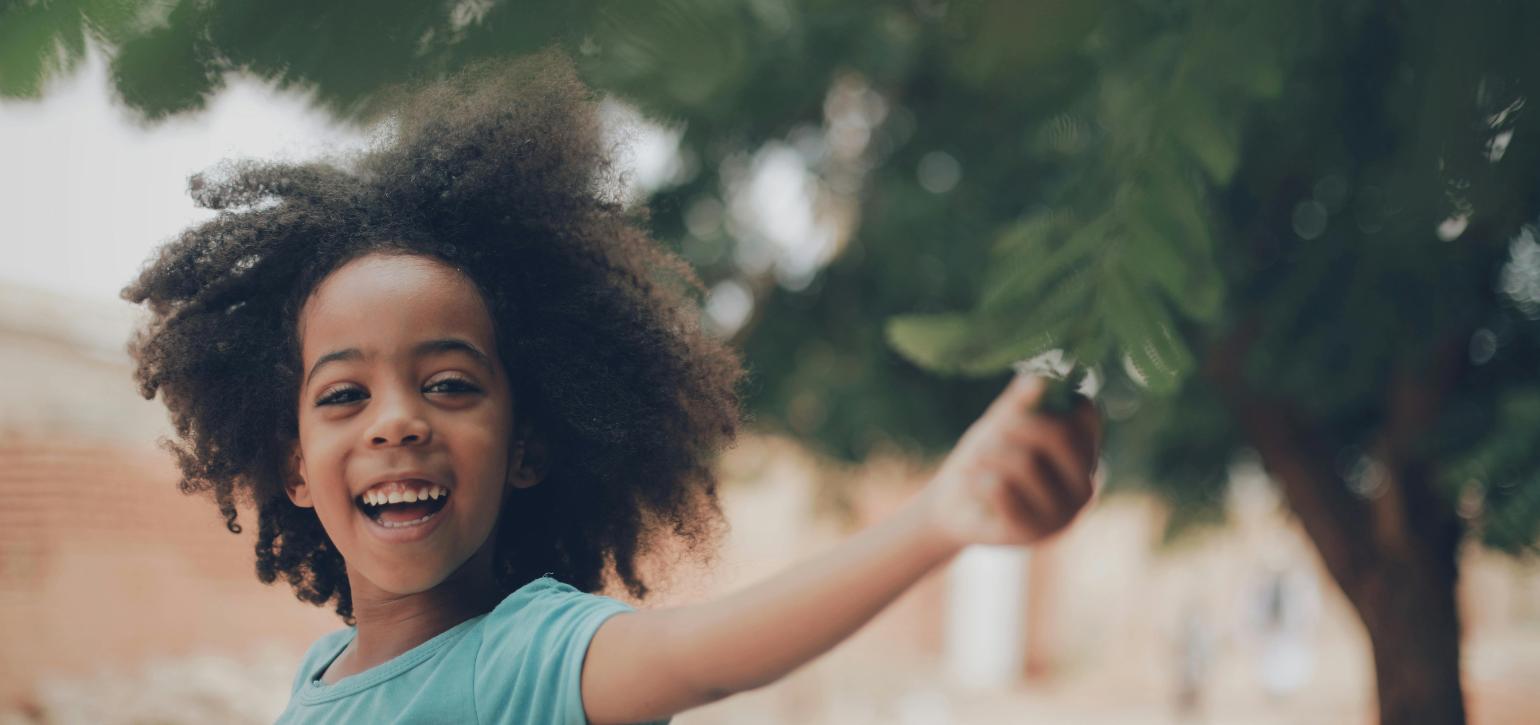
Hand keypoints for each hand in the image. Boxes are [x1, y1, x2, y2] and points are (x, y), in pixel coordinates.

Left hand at [919, 374, 1102, 547]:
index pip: (1088, 417)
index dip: (1055, 400)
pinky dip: (979, 479)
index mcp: (1085, 456)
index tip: (1023, 406)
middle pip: (1059, 434)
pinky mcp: (1034, 531)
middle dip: (1014, 425)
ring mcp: (1063, 513)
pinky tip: (975, 486)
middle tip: (990, 431)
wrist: (955, 507)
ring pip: (1024, 462)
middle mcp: (1085, 485)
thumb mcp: (1000, 423)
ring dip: (988, 455)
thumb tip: (1040, 378)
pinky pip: (1001, 488)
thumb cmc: (984, 459)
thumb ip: (1020, 402)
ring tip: (976, 463)